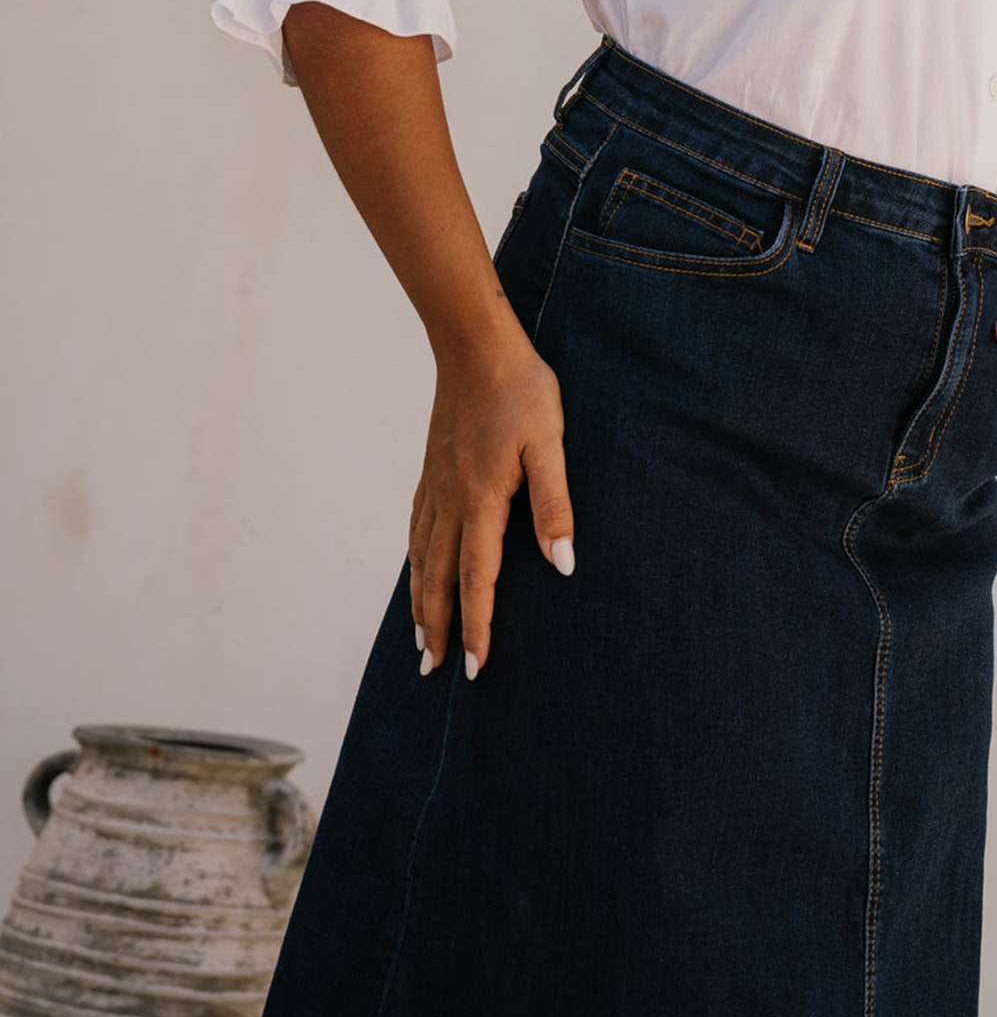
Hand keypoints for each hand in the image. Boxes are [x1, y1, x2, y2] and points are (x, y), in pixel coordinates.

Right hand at [408, 329, 575, 680]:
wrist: (475, 346)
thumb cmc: (521, 392)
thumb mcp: (551, 446)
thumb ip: (554, 506)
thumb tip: (563, 564)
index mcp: (482, 501)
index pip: (477, 579)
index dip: (475, 626)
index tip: (472, 667)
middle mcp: (450, 501)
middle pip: (438, 578)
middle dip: (436, 627)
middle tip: (434, 670)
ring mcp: (435, 487)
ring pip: (421, 557)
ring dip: (419, 601)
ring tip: (419, 638)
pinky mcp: (431, 471)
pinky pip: (416, 530)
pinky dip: (413, 562)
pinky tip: (417, 569)